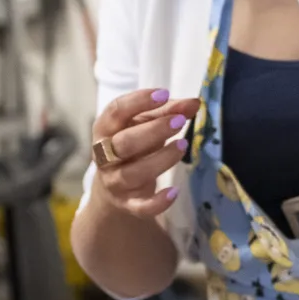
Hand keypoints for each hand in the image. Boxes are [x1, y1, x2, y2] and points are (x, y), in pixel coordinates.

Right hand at [91, 88, 199, 218]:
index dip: (137, 101)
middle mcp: (105, 155)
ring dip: (160, 159)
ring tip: (183, 145)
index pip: (115, 111)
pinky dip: (157, 202)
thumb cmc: (134, 146)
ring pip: (134, 173)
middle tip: (179, 121)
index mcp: (106, 129)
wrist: (114, 190)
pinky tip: (174, 192)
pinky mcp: (128, 204)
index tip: (163, 93)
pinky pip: (141, 206)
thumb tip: (193, 103)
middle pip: (124, 143)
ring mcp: (115, 181)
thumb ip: (167, 111)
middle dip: (152, 131)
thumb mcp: (145, 124)